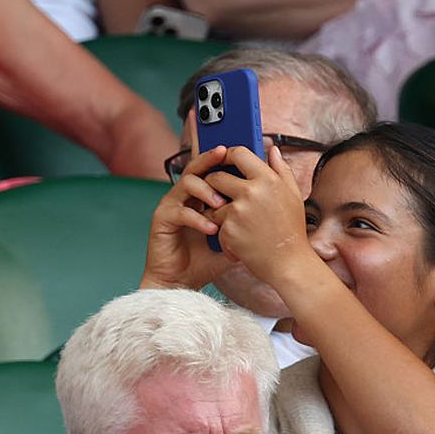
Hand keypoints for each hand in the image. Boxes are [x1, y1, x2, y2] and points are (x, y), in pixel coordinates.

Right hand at [140, 146, 232, 289]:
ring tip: (222, 204)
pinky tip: (211, 229)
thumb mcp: (234, 239)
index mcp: (201, 197)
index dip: (224, 158)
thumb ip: (246, 222)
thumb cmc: (206, 261)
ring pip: (187, 183)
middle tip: (225, 153)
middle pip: (197, 167)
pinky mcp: (162, 220)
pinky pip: (179, 211)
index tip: (241, 150)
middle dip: (211, 158)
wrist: (182, 284)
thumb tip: (272, 208)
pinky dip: (197, 218)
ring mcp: (172, 206)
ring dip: (207, 190)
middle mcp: (186, 196)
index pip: (212, 169)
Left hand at [204, 146, 313, 285]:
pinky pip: (215, 225)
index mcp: (268, 180)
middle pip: (216, 176)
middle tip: (222, 196)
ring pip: (212, 203)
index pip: (238, 153)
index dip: (227, 155)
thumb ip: (282, 170)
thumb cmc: (292, 230)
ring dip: (217, 211)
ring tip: (237, 224)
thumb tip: (274, 151)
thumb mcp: (293, 196)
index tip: (224, 161)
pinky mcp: (228, 230)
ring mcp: (238, 211)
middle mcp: (252, 192)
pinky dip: (223, 233)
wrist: (289, 264)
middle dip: (215, 185)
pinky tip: (239, 240)